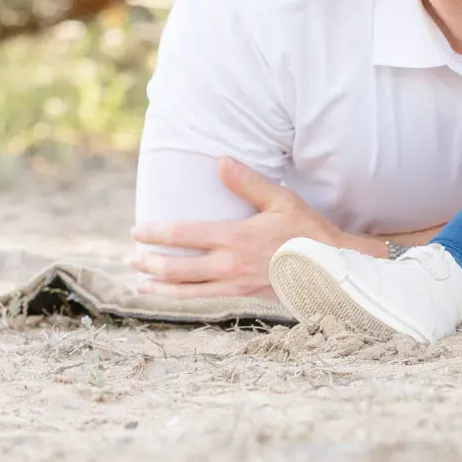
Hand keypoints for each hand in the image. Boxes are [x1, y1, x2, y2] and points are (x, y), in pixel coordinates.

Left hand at [128, 157, 374, 298]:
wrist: (329, 268)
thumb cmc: (307, 231)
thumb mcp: (281, 200)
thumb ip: (248, 182)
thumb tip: (220, 162)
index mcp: (235, 238)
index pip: (184, 234)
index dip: (156, 233)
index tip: (137, 230)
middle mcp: (228, 265)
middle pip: (177, 268)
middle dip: (150, 262)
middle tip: (132, 256)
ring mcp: (234, 284)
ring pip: (186, 290)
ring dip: (159, 285)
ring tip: (141, 281)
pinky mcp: (242, 296)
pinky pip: (204, 299)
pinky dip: (182, 297)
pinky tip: (173, 295)